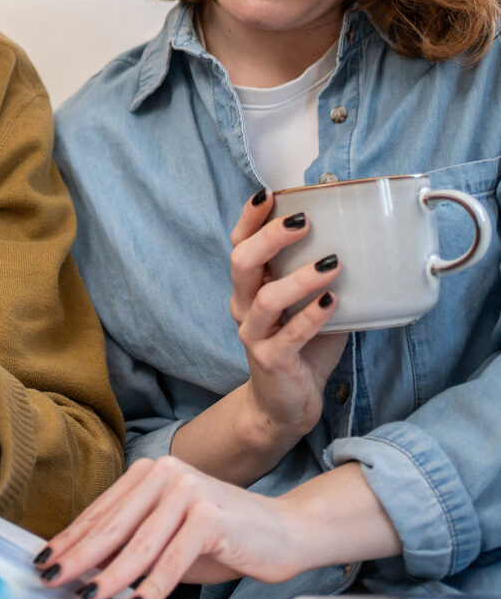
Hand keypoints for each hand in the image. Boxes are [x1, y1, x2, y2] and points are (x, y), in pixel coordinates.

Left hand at [32, 455, 311, 598]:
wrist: (284, 530)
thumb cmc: (222, 538)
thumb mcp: (169, 539)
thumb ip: (133, 545)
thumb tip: (85, 567)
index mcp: (150, 472)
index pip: (102, 510)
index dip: (71, 537)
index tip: (46, 559)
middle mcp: (165, 474)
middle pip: (112, 524)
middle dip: (78, 555)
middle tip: (52, 577)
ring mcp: (188, 491)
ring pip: (138, 543)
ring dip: (109, 575)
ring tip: (87, 595)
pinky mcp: (210, 515)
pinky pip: (173, 558)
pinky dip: (152, 585)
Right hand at [229, 190, 348, 444]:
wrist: (286, 405)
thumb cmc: (301, 347)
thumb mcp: (307, 305)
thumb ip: (320, 278)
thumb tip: (360, 239)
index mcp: (248, 288)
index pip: (239, 243)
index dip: (249, 218)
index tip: (269, 193)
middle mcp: (243, 306)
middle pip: (241, 262)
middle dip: (270, 237)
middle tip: (303, 222)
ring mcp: (253, 334)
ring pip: (266, 298)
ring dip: (300, 277)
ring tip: (332, 264)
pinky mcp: (270, 359)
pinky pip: (290, 334)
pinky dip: (313, 315)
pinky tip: (334, 302)